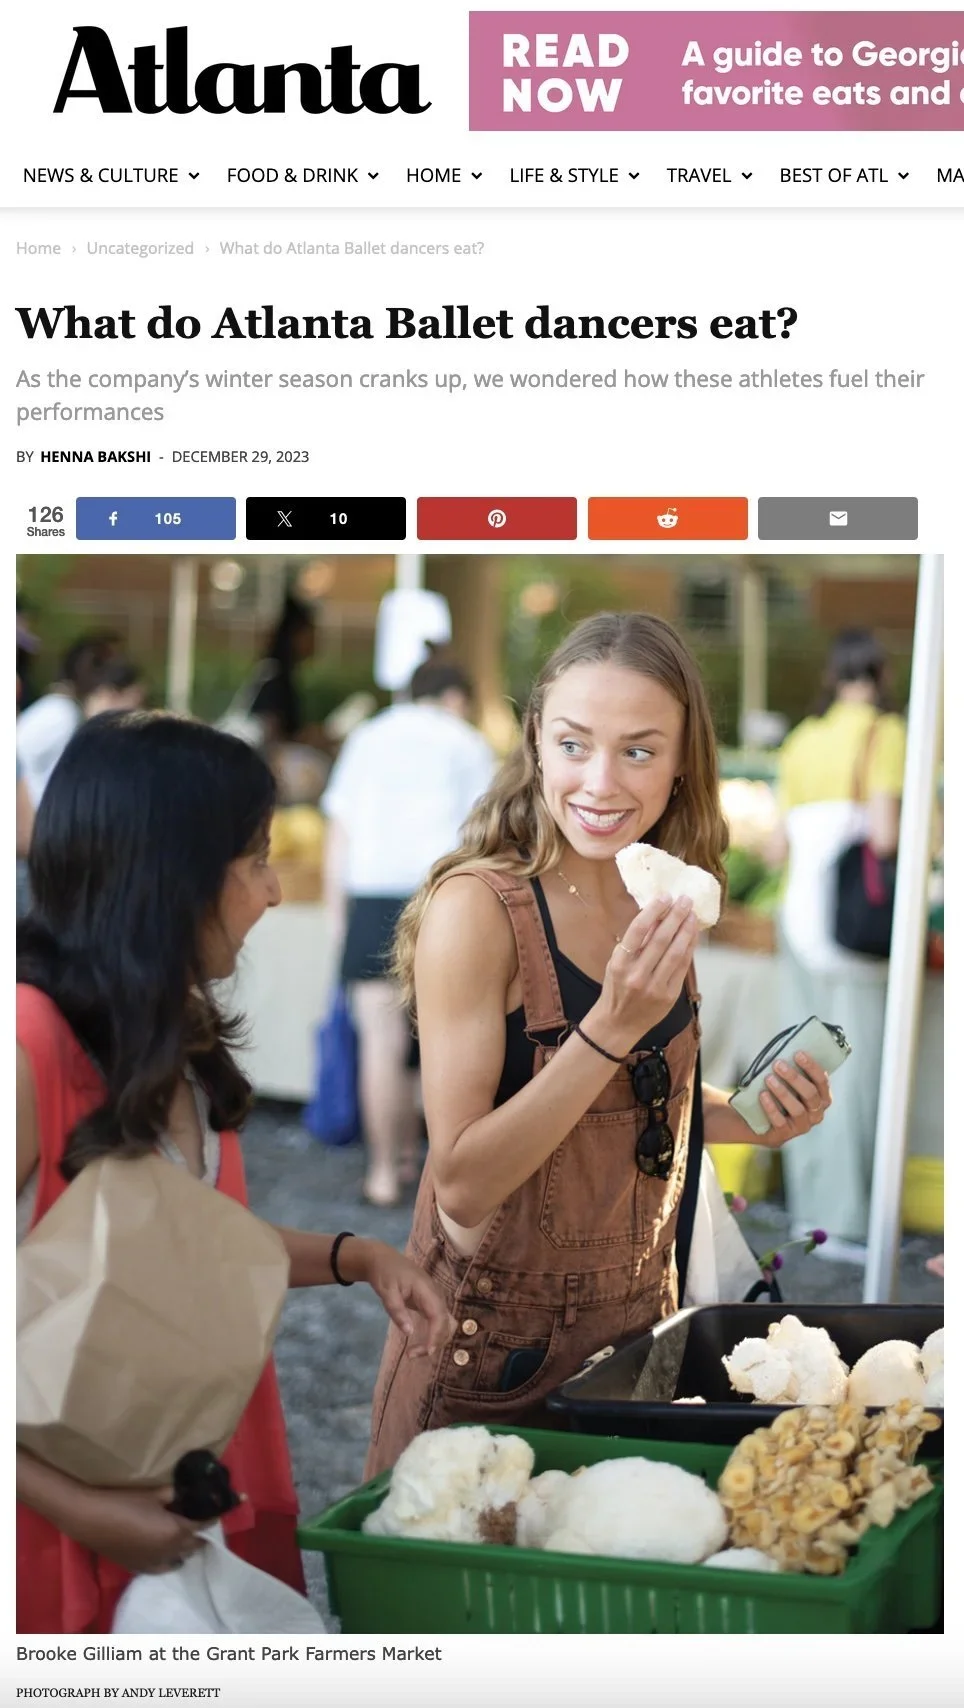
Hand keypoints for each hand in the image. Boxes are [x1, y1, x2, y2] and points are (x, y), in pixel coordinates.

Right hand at [70, 1484, 213, 1574]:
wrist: (92, 1520)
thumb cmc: (124, 1502)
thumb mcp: (153, 1494)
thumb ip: (173, 1494)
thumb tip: (184, 1492)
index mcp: (176, 1532)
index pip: (203, 1525)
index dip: (213, 1516)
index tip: (221, 1507)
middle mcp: (169, 1552)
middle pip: (195, 1545)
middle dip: (201, 1534)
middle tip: (201, 1519)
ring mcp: (154, 1563)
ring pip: (180, 1558)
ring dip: (186, 1547)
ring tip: (184, 1533)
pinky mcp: (139, 1568)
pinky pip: (163, 1567)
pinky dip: (170, 1559)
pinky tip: (167, 1550)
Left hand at [348, 1238, 455, 1357]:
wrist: (384, 1260)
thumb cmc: (385, 1274)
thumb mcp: (386, 1292)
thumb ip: (397, 1311)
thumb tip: (409, 1333)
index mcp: (427, 1289)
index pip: (439, 1316)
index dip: (436, 1335)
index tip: (427, 1352)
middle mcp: (436, 1295)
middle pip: (446, 1323)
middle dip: (434, 1342)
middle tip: (411, 1355)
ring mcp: (436, 1299)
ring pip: (446, 1324)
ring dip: (436, 1340)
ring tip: (415, 1352)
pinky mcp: (432, 1304)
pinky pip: (440, 1322)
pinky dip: (435, 1335)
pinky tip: (422, 1345)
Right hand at [589, 894, 699, 1055]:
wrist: (619, 1024)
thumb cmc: (616, 989)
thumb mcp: (616, 964)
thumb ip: (634, 944)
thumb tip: (655, 915)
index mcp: (620, 964)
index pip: (637, 931)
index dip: (653, 911)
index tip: (665, 896)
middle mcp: (637, 975)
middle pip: (661, 939)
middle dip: (675, 916)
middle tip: (685, 900)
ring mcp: (655, 987)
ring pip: (676, 952)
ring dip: (686, 930)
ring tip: (692, 914)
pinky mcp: (670, 995)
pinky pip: (682, 966)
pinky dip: (689, 948)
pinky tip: (692, 935)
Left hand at [752, 1050, 831, 1148]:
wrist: (759, 1120)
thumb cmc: (779, 1094)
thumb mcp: (789, 1082)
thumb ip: (794, 1069)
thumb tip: (788, 1047)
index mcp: (822, 1098)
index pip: (822, 1081)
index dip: (812, 1067)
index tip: (798, 1053)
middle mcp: (816, 1114)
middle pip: (810, 1094)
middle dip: (795, 1078)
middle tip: (778, 1064)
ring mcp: (802, 1126)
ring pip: (797, 1109)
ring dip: (783, 1092)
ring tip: (769, 1079)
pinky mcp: (785, 1135)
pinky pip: (780, 1122)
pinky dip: (771, 1107)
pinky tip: (762, 1095)